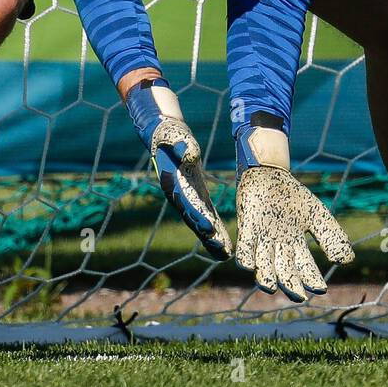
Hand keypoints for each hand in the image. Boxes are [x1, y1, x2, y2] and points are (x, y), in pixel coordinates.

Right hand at [126, 80, 231, 259]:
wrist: (161, 133)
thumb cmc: (166, 132)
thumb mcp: (172, 133)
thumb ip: (181, 144)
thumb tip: (191, 155)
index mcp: (173, 182)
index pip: (187, 203)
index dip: (199, 216)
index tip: (210, 230)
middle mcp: (178, 194)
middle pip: (195, 218)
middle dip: (209, 235)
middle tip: (224, 252)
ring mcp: (187, 195)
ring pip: (201, 220)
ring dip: (213, 237)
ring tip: (227, 254)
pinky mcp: (195, 192)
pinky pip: (206, 213)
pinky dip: (214, 226)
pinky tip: (223, 240)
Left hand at [235, 161, 354, 302]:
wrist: (269, 173)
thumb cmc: (293, 196)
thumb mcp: (317, 215)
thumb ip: (332, 236)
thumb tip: (346, 261)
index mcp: (295, 245)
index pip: (305, 268)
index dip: (312, 279)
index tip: (321, 289)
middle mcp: (278, 247)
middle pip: (284, 271)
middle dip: (291, 284)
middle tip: (298, 296)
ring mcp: (261, 239)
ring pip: (262, 264)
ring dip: (265, 276)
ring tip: (270, 286)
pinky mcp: (246, 228)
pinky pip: (245, 247)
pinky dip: (247, 256)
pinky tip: (249, 265)